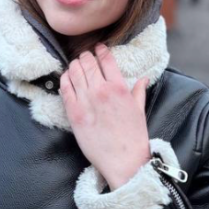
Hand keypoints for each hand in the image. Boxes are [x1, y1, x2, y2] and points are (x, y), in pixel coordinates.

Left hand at [60, 44, 149, 189]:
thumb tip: (144, 78)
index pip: (106, 59)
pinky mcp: (73, 112)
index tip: (98, 48)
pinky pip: (64, 88)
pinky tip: (67, 78)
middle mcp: (101, 91)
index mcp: (119, 87)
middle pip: (87, 62)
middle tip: (85, 56)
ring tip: (76, 65)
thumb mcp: (139, 110)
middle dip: (86, 56)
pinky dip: (64, 79)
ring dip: (74, 65)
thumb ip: (138, 91)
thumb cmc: (133, 136)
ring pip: (74, 72)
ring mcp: (85, 101)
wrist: (123, 160)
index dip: (101, 50)